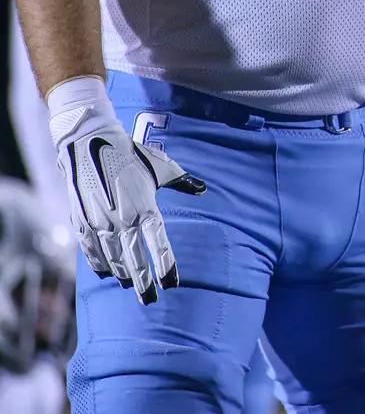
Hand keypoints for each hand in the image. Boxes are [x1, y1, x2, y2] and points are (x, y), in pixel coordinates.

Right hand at [51, 97, 205, 304]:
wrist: (90, 144)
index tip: (172, 283)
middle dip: (143, 282)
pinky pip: (90, 250)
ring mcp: (100, 222)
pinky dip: (98, 264)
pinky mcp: (82, 221)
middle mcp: (123, 220)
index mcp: (145, 208)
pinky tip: (106, 273)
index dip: (165, 266)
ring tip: (131, 286)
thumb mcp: (162, 166)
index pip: (159, 245)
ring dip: (122, 275)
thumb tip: (203, 189)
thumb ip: (183, 182)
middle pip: (135, 260)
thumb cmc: (132, 154)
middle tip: (150, 299)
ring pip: (112, 259)